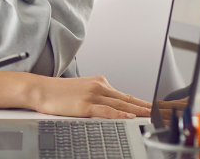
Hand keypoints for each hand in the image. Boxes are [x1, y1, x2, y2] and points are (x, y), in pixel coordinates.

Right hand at [31, 75, 150, 118]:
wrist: (40, 89)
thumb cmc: (57, 93)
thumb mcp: (81, 91)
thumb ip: (97, 97)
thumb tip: (110, 108)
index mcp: (99, 82)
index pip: (124, 95)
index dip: (140, 102)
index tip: (153, 108)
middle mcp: (99, 86)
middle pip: (127, 99)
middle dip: (145, 107)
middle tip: (160, 112)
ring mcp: (92, 95)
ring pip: (121, 105)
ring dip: (138, 111)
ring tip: (151, 116)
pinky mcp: (85, 105)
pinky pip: (106, 111)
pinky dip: (119, 115)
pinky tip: (129, 117)